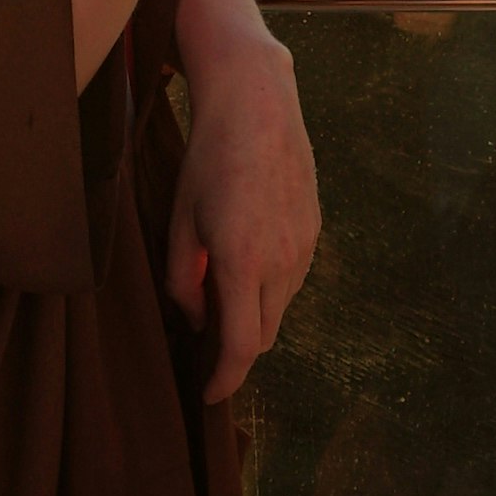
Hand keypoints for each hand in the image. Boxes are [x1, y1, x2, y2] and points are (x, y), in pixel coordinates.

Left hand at [166, 26, 318, 403]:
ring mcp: (304, 244)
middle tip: (206, 336)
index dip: (224, 381)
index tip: (208, 394)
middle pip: (262, 335)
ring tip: (225, 286)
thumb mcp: (180, 222)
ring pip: (280, 307)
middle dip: (235, 348)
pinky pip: (294, 277)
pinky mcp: (315, 227)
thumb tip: (198, 320)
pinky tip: (250, 256)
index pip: (240, 348)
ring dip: (255, 314)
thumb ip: (183, 282)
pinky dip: (272, 284)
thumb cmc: (209, 158)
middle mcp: (282, 260)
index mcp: (243, 263)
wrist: (257, 102)